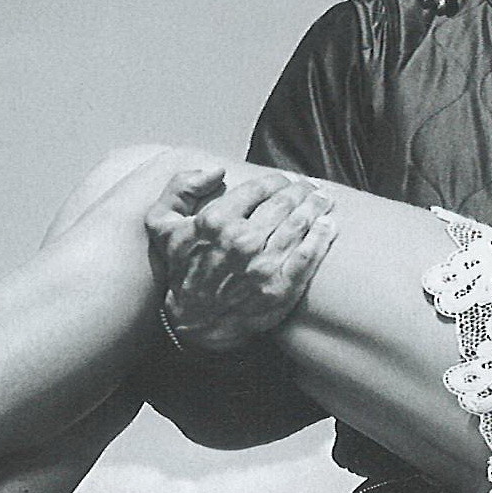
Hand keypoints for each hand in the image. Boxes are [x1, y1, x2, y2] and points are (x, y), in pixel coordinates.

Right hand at [145, 164, 336, 353]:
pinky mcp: (280, 288)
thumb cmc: (182, 268)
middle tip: (310, 186)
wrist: (196, 321)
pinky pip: (307, 256)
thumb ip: (181, 187)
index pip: (259, 188)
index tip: (285, 180)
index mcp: (216, 221)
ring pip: (299, 225)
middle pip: (284, 203)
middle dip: (301, 190)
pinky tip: (329, 224)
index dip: (277, 180)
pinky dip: (321, 237)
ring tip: (324, 199)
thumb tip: (216, 171)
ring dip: (315, 207)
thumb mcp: (162, 223)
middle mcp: (242, 241)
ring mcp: (263, 266)